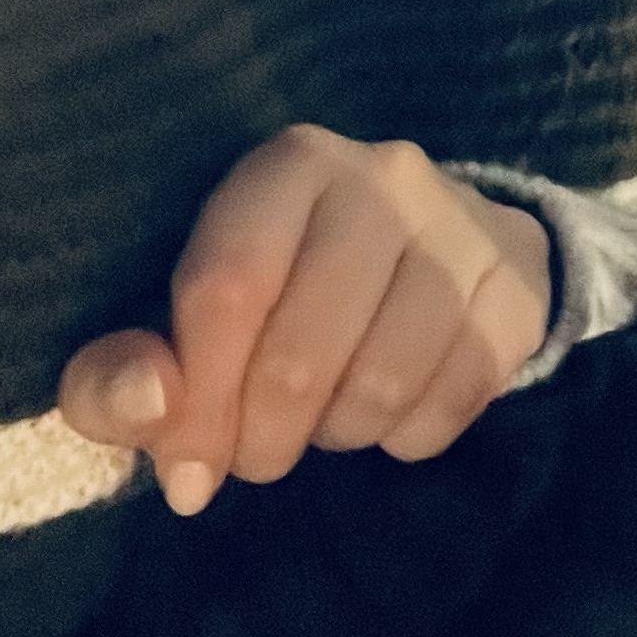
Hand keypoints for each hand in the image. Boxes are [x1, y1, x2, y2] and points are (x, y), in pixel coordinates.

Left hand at [56, 127, 554, 517]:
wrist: (439, 247)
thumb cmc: (286, 288)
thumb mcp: (183, 317)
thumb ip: (120, 374)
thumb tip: (145, 406)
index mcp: (289, 165)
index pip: (228, 289)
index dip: (198, 401)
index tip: (186, 471)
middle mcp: (382, 176)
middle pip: (301, 352)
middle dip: (265, 436)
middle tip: (258, 454)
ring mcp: (460, 226)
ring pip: (382, 384)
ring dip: (339, 433)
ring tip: (327, 416)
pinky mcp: (515, 284)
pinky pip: (454, 399)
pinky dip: (409, 434)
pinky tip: (391, 409)